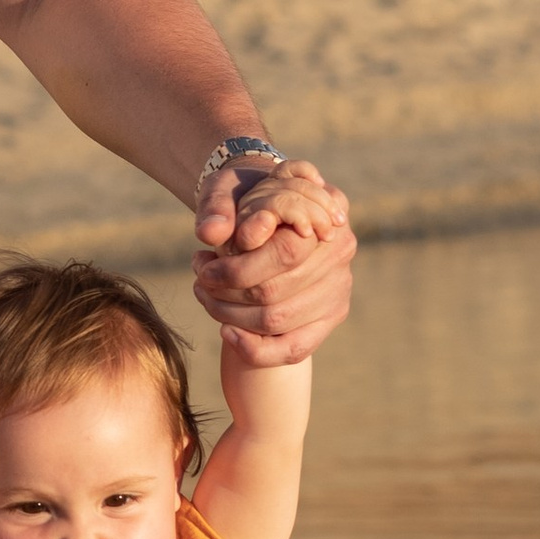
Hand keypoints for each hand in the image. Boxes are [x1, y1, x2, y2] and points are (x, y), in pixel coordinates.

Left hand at [191, 156, 353, 366]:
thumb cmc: (245, 197)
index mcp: (323, 210)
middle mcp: (340, 248)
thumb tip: (211, 233)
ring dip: (229, 314)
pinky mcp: (330, 317)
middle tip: (199, 277)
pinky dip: (254, 348)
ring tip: (203, 293)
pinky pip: (294, 348)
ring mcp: (339, 286)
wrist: (266, 214)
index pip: (284, 251)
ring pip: (277, 319)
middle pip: (275, 290)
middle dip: (225, 290)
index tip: (203, 260)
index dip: (237, 264)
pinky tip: (225, 332)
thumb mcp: (227, 189)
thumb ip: (218, 207)